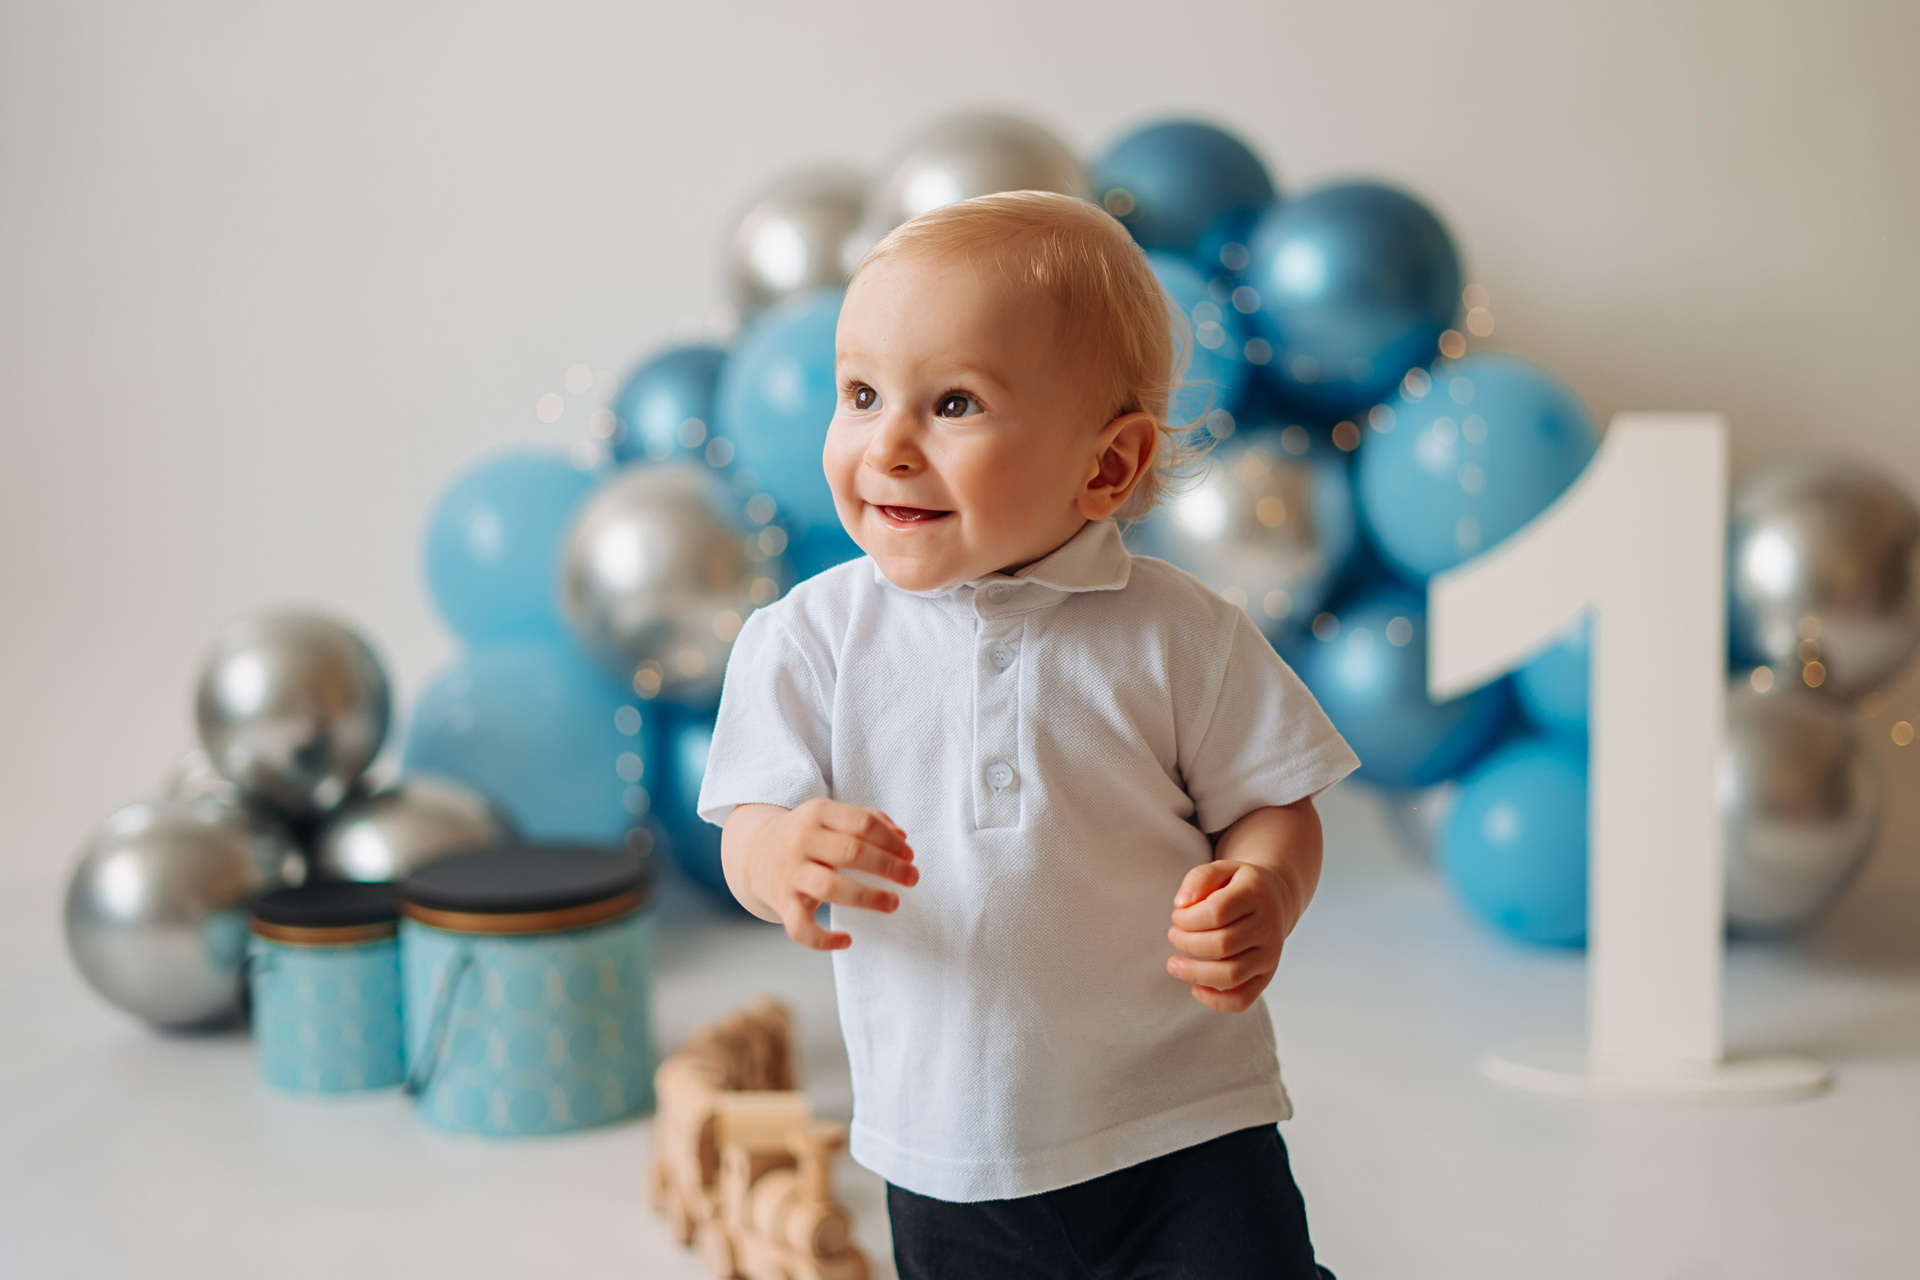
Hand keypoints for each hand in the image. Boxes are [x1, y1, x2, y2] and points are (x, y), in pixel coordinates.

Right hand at [728, 800, 917, 950]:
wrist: (753, 852)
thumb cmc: (808, 835)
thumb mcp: (831, 816)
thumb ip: (868, 820)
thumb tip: (902, 837)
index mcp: (817, 813)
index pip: (862, 823)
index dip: (891, 841)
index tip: (909, 856)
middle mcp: (801, 842)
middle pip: (851, 852)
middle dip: (888, 867)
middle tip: (912, 879)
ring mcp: (790, 874)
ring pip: (830, 887)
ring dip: (867, 897)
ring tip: (893, 903)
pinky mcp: (782, 903)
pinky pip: (800, 927)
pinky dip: (824, 939)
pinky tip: (846, 940)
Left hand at [1166, 860, 1290, 1012]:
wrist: (1274, 899)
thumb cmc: (1237, 885)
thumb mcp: (1220, 869)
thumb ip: (1198, 878)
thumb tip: (1181, 903)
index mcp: (1255, 895)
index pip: (1217, 912)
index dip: (1188, 918)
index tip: (1177, 916)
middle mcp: (1268, 927)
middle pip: (1222, 945)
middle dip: (1187, 943)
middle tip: (1173, 935)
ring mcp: (1270, 955)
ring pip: (1231, 974)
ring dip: (1194, 973)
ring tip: (1174, 964)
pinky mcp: (1266, 976)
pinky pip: (1243, 1000)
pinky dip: (1216, 1002)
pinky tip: (1196, 989)